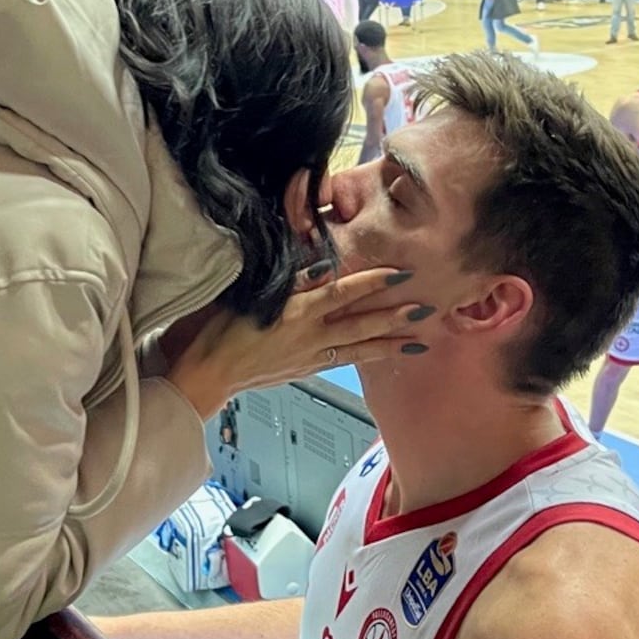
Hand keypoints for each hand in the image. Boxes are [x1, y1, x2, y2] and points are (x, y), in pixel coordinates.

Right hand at [164, 263, 427, 423]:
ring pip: (360, 347)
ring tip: (421, 341)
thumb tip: (323, 264)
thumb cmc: (223, 330)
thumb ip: (290, 281)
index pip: (341, 292)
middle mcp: (310, 335)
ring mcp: (312, 355)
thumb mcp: (252, 296)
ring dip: (391, 343)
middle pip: (361, 323)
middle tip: (427, 309)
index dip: (371, 282)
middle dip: (395, 317)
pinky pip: (346, 360)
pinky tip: (385, 353)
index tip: (399, 273)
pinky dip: (368, 356)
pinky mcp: (309, 368)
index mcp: (295, 312)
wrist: (211, 373)